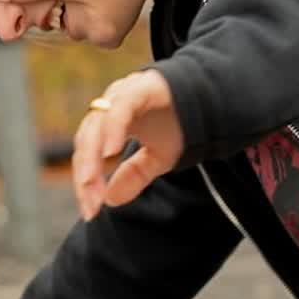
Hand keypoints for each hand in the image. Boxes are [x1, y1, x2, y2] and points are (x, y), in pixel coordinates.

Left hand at [73, 70, 182, 219]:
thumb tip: (110, 200)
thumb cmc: (181, 124)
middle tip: (91, 204)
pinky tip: (111, 152)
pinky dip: (113, 128)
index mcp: (110, 122)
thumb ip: (133, 176)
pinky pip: (121, 108)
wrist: (212, 100)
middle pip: (86, 141)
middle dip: (86, 175)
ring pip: (97, 125)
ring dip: (92, 156)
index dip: (85, 183)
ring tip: (91, 183)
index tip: (90, 211)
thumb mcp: (157, 159)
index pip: (87, 154)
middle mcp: (111, 105)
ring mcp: (124, 94)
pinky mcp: (141, 87)